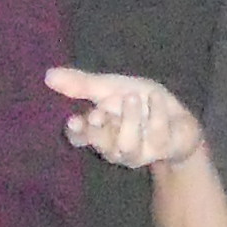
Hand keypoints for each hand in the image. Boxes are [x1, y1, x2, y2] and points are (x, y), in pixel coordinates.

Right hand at [49, 66, 208, 174]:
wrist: (178, 119)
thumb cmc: (140, 103)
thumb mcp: (111, 87)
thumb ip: (81, 84)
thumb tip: (48, 74)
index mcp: (100, 130)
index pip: (79, 137)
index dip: (76, 132)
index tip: (73, 120)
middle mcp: (115, 146)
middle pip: (101, 145)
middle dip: (98, 132)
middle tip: (98, 113)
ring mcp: (139, 152)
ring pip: (127, 146)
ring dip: (128, 120)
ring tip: (132, 98)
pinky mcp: (162, 150)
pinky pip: (156, 134)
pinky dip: (155, 113)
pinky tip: (157, 100)